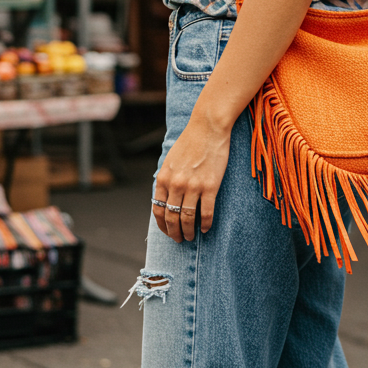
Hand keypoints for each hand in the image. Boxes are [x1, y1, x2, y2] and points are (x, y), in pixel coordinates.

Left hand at [152, 110, 231, 242]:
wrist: (208, 128)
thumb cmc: (190, 142)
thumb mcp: (170, 160)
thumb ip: (167, 179)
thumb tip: (166, 198)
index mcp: (163, 178)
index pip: (158, 209)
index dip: (162, 224)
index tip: (167, 231)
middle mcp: (176, 184)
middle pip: (171, 217)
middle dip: (174, 232)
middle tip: (179, 239)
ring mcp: (193, 186)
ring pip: (187, 218)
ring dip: (188, 231)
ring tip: (190, 237)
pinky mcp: (210, 186)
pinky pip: (206, 212)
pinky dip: (205, 224)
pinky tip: (205, 228)